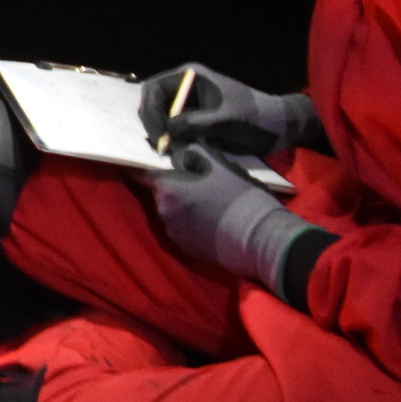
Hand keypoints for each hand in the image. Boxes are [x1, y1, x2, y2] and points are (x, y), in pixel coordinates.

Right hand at [138, 62, 323, 156]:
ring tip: (171, 152)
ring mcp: (189, 103)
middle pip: (153, 104)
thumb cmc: (254, 118)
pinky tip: (178, 152)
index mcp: (190, 76)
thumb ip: (193, 123)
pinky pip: (174, 129)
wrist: (278, 128)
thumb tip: (166, 131)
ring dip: (163, 135)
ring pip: (161, 118)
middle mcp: (185, 87)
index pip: (153, 89)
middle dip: (154, 125)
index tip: (159, 136)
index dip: (150, 112)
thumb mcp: (224, 120)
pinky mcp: (195, 119)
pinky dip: (172, 141)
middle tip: (162, 148)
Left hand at [143, 143, 318, 294]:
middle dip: (172, 186)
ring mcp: (174, 233)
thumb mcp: (220, 166)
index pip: (141, 174)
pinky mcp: (186, 249)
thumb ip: (196, 154)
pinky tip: (211, 219)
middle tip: (195, 180)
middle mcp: (164, 213)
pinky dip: (190, 223)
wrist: (259, 238)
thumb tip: (184, 152)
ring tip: (208, 201)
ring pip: (171, 212)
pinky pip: (181, 229)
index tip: (143, 159)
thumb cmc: (239, 197)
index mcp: (168, 190)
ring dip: (182, 205)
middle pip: (160, 193)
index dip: (142, 166)